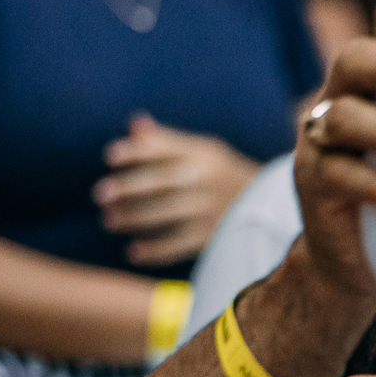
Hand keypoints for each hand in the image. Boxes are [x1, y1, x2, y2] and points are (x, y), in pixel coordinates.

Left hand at [94, 115, 259, 266]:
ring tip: (109, 221)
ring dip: (135, 218)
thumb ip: (168, 142)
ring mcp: (212, 210)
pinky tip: (133, 252)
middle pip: (164, 182)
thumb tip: (134, 125)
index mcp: (205, 154)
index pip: (167, 149)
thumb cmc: (225, 176)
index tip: (110, 156)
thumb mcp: (206, 152)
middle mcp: (208, 180)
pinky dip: (156, 250)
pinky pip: (180, 244)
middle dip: (130, 187)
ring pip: (168, 214)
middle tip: (100, 194)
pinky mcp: (215, 236)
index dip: (137, 152)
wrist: (275, 209)